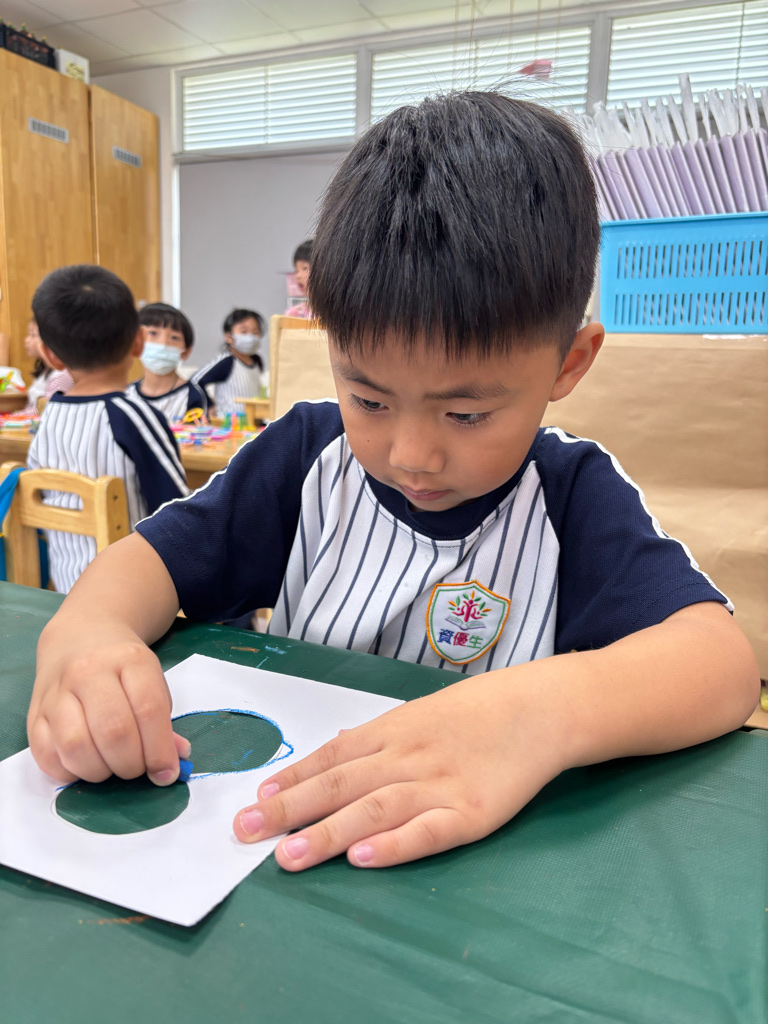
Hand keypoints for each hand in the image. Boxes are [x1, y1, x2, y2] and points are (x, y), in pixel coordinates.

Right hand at [28, 622, 188, 785]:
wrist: (80, 637)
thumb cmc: (122, 667)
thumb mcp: (152, 682)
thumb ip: (163, 724)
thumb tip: (171, 765)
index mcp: (129, 660)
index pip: (148, 709)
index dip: (159, 750)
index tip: (165, 773)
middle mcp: (88, 671)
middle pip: (113, 731)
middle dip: (131, 764)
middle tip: (136, 769)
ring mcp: (56, 692)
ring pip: (75, 746)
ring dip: (99, 771)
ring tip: (111, 768)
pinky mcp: (34, 713)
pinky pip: (46, 755)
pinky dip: (69, 772)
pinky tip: (84, 765)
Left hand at [233, 670, 564, 868]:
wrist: (538, 709)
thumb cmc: (475, 714)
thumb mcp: (419, 715)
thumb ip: (377, 738)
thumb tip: (330, 751)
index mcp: (392, 732)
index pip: (332, 757)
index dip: (292, 779)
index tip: (255, 799)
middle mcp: (406, 757)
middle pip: (340, 784)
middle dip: (289, 810)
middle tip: (244, 832)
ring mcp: (438, 785)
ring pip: (373, 810)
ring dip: (327, 833)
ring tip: (287, 857)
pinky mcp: (472, 813)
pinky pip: (427, 832)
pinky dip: (394, 845)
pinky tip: (363, 858)